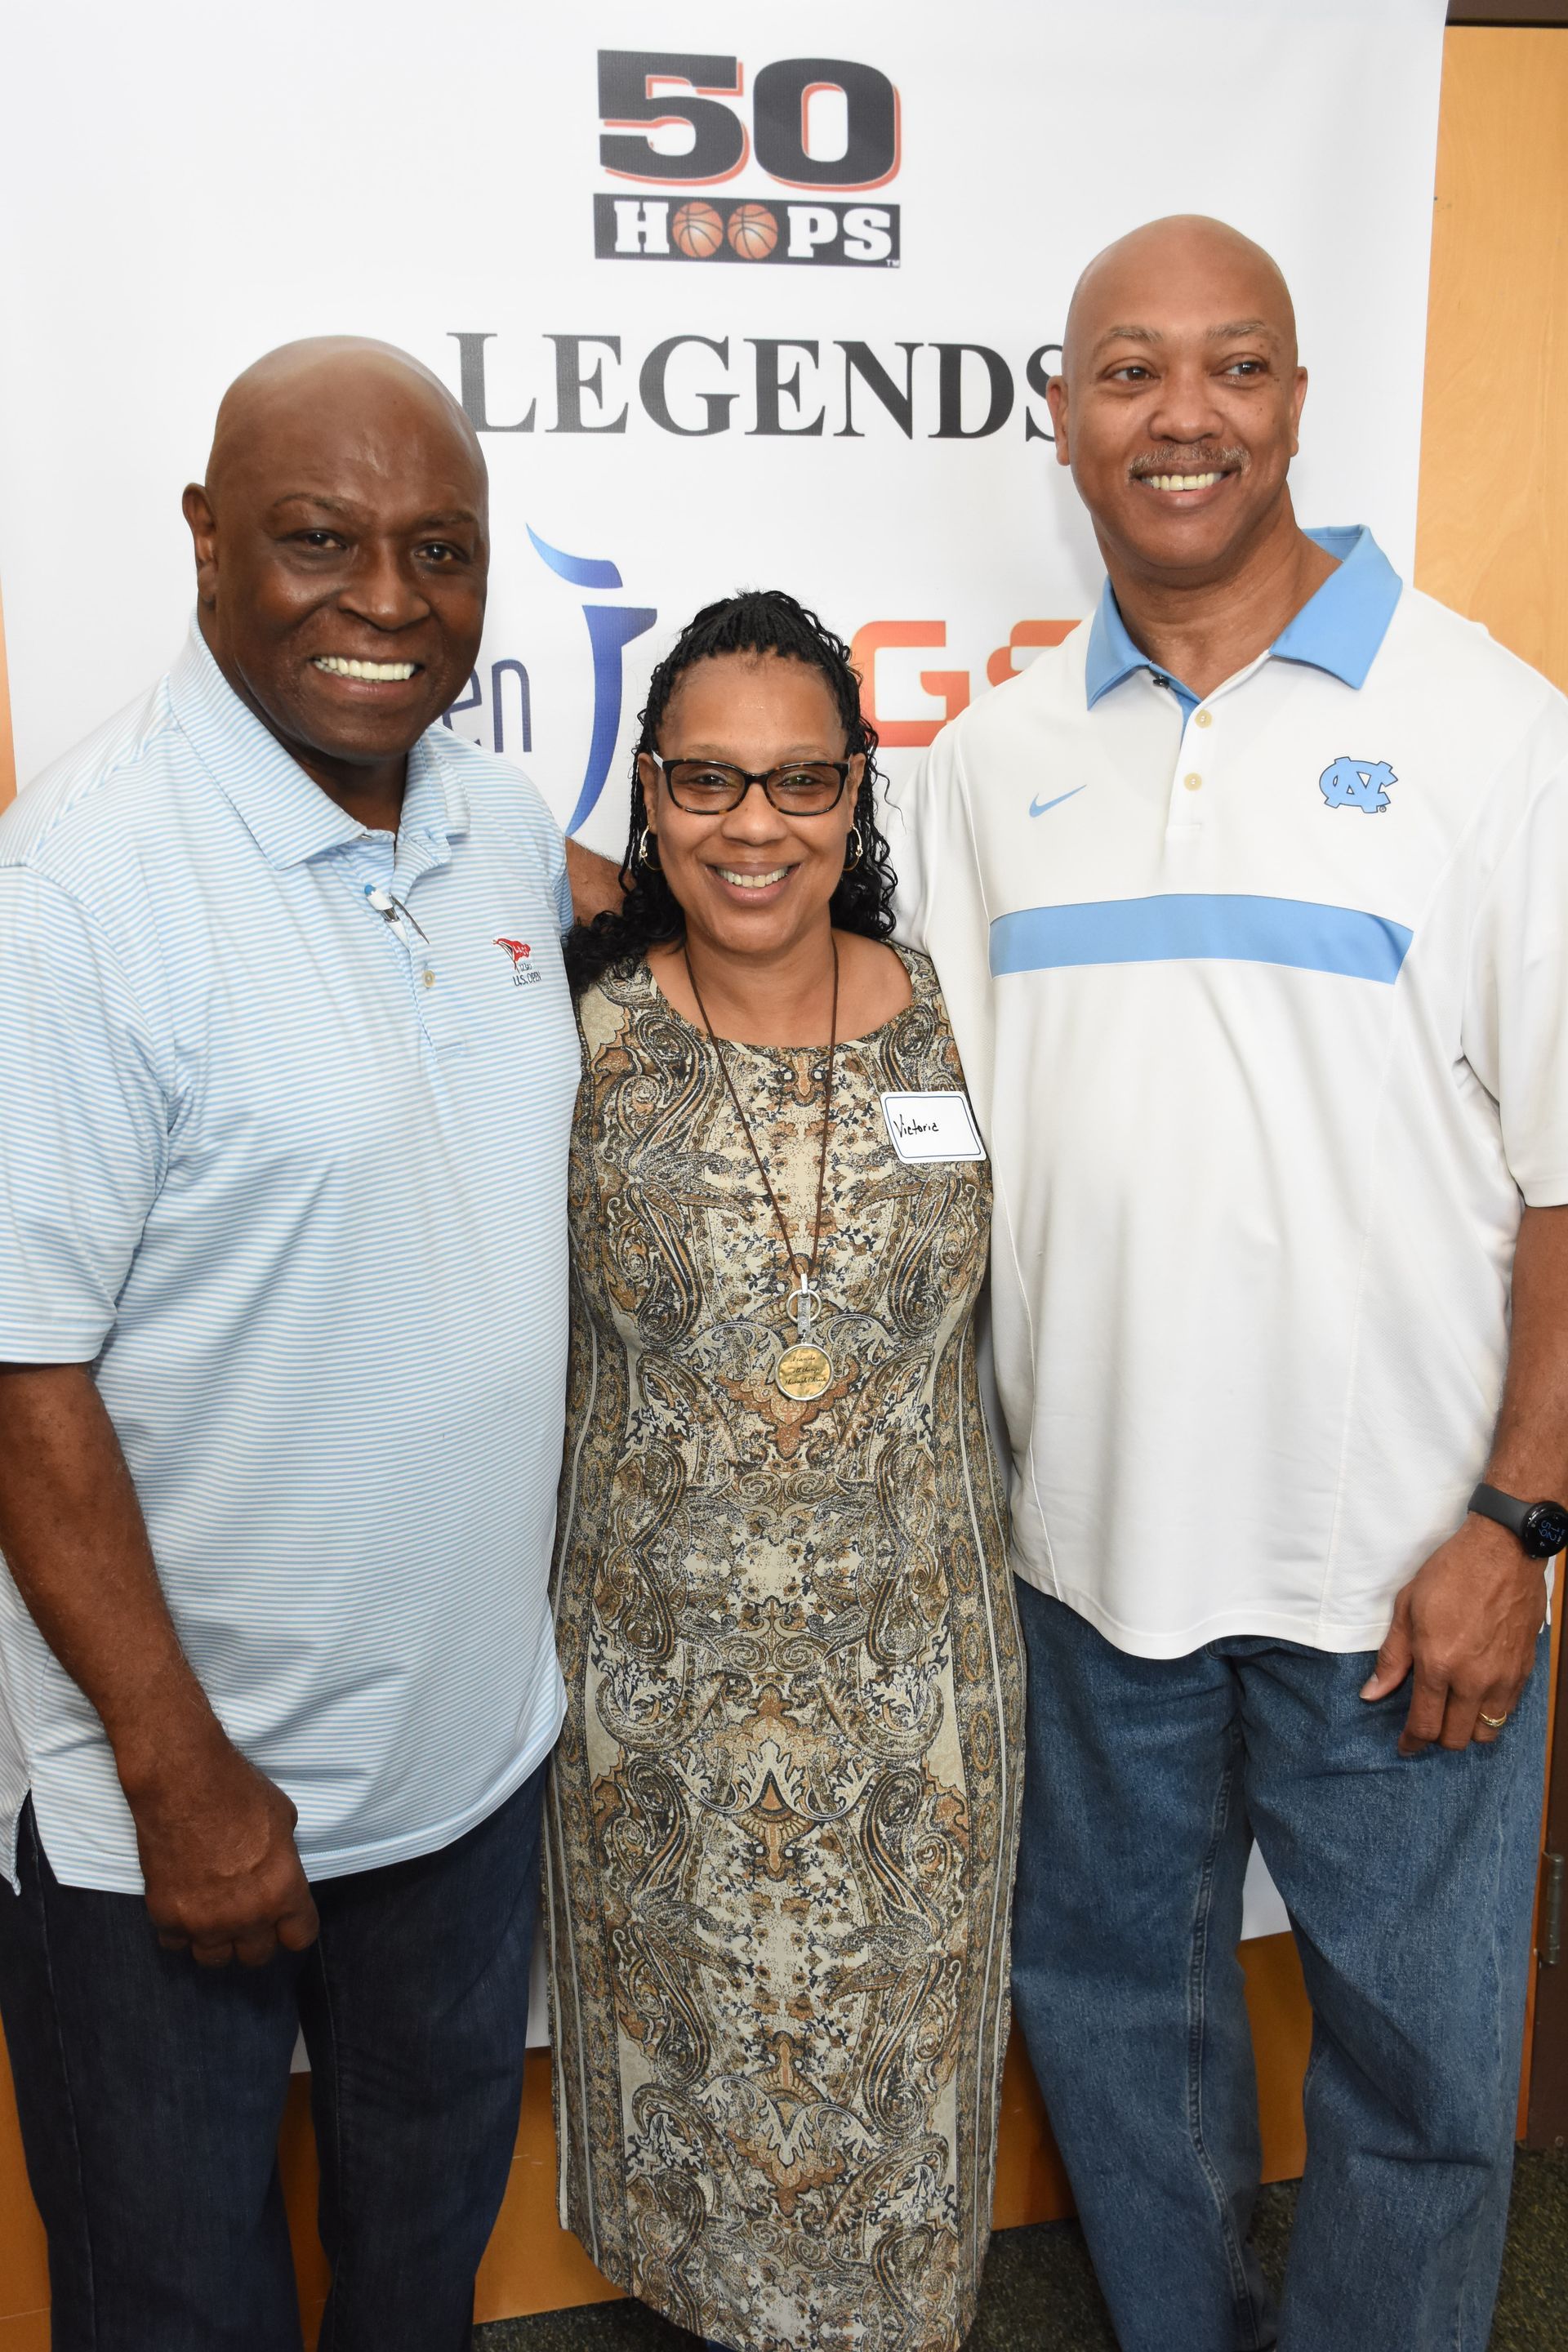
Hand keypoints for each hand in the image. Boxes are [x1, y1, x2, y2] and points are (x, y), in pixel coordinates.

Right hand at [123, 1731, 319, 1966]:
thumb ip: (281, 1859)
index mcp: (282, 1891)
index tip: (286, 1919)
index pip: (300, 1938)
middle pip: (257, 1956)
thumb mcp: (282, 1821)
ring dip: (217, 1941)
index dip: (294, 1927)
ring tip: (214, 1918)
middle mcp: (247, 1916)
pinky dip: (180, 1931)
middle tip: (248, 1916)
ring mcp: (203, 1921)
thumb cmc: (238, 1791)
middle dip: (256, 1938)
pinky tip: (184, 1907)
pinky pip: (176, 1944)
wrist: (182, 1782)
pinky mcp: (166, 1916)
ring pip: (214, 1960)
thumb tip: (275, 1870)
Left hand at [1360, 1515, 1546, 1754]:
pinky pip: (1507, 1711)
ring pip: (1486, 1732)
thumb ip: (1392, 1657)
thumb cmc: (1451, 1573)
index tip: (1405, 1746)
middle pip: (1456, 1738)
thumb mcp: (1407, 1608)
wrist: (1504, 1551)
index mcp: (1439, 1664)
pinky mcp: (1523, 1670)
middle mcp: (1473, 1679)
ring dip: (1466, 1730)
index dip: (1411, 1742)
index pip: (1425, 1725)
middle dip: (1437, 1739)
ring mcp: (1503, 1677)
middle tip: (1427, 1725)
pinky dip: (1490, 1713)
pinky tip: (1476, 1697)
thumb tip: (1373, 1693)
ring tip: (1453, 1714)